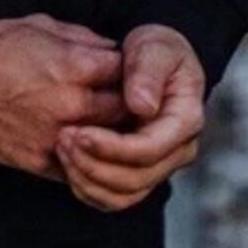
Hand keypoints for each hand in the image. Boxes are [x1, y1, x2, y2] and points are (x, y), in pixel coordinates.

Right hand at [0, 13, 126, 182]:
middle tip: (123, 106)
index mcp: (77, 66)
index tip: (128, 76)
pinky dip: (82, 161)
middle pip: (125, 113)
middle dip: (126, 107)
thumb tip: (110, 49)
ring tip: (105, 129)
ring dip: (109, 137)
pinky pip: (76, 170)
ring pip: (107, 145)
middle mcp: (73, 103)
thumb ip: (82, 38)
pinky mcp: (38, 160)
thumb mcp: (41, 26)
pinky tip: (81, 151)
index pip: (129, 74)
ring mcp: (57, 135)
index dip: (131, 74)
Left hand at [53, 24, 205, 212]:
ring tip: (61, 149)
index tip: (80, 132)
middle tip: (63, 139)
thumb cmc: (154, 51)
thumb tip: (143, 106)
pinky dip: (88, 189)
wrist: (152, 62)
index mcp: (185, 120)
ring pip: (123, 194)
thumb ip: (147, 72)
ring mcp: (160, 167)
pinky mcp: (140, 175)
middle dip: (94, 163)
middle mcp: (178, 151)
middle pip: (135, 178)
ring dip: (87, 178)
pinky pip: (114, 199)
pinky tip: (67, 166)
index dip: (113, 147)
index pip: (149, 149)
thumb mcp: (154, 49)